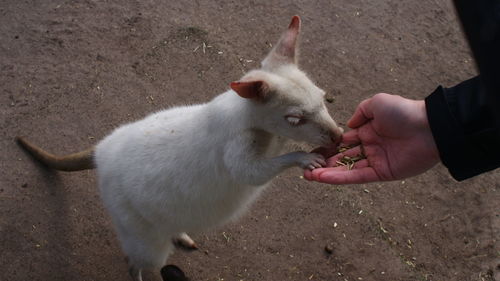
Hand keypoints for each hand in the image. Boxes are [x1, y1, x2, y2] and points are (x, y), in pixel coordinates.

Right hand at [304, 93, 439, 183]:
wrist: (429, 127)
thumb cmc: (404, 111)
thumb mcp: (377, 103)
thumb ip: (360, 113)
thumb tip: (347, 127)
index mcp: (368, 131)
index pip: (343, 141)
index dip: (327, 146)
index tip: (311, 150)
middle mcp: (369, 147)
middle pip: (341, 157)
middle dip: (323, 162)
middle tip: (304, 166)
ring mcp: (375, 161)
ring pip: (346, 169)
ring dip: (326, 172)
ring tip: (307, 174)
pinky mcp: (381, 173)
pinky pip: (356, 176)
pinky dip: (339, 178)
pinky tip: (322, 177)